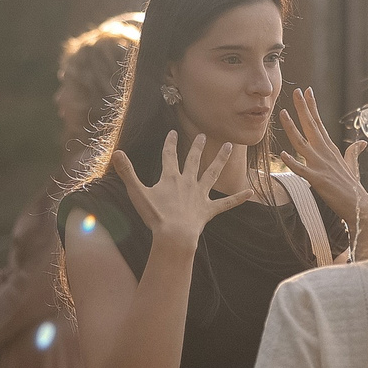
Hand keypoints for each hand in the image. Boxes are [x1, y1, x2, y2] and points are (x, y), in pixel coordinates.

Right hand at [118, 132, 254, 247]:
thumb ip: (128, 172)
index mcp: (171, 178)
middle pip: (193, 160)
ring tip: (228, 147)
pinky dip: (238, 198)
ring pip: (213, 173)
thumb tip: (117, 152)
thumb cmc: (155, 216)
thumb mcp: (137, 193)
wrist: (174, 235)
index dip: (170, 143)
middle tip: (202, 134)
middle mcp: (188, 182)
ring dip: (220, 160)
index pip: (169, 155)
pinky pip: (226, 203)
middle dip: (196, 146)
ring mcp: (200, 195)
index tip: (172, 132)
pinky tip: (250, 192)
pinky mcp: (209, 210)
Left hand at [277, 89, 367, 229]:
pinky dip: (291, 162)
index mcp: (330, 148)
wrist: (359, 206)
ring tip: (282, 113)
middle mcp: (325, 153)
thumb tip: (361, 142)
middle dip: (302, 108)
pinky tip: (282, 154)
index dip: (312, 106)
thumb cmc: (353, 187)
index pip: (319, 123)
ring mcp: (320, 165)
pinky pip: (301, 169)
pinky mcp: (317, 180)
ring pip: (301, 143)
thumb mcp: (352, 166)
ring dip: (291, 128)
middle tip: (295, 91)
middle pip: (311, 126)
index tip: (307, 91)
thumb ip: (353, 153)